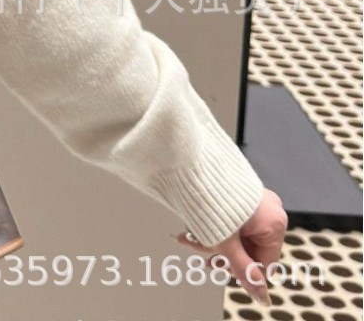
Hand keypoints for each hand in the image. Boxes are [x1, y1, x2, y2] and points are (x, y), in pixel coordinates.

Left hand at [175, 188, 287, 306]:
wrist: (189, 164)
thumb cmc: (210, 201)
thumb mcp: (226, 243)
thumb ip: (244, 272)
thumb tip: (263, 298)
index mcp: (275, 223)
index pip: (265, 261)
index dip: (241, 269)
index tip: (219, 267)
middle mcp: (270, 210)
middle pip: (248, 246)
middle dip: (221, 252)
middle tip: (201, 253)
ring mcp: (255, 199)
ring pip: (237, 233)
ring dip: (212, 239)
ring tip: (188, 238)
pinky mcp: (239, 192)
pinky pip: (232, 218)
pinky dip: (214, 225)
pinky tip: (192, 227)